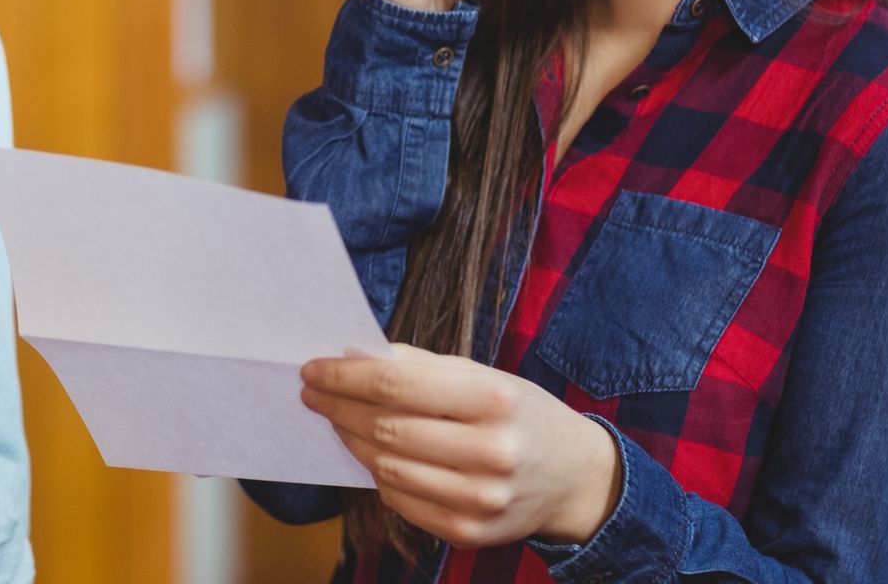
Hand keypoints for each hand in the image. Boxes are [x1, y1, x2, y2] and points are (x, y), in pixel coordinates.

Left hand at [301, 344, 622, 548]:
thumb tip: (353, 355)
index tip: (312, 369)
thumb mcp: (484, 376)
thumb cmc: (520, 415)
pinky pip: (400, 500)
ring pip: (386, 466)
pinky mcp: (470, 532)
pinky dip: (378, 474)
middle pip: (385, 426)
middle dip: (338, 407)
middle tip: (313, 394)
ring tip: (338, 421)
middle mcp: (492, 452)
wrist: (575, 478)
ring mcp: (480, 498)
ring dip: (351, 440)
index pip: (397, 383)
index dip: (344, 376)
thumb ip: (420, 365)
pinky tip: (373, 454)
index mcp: (495, 399)